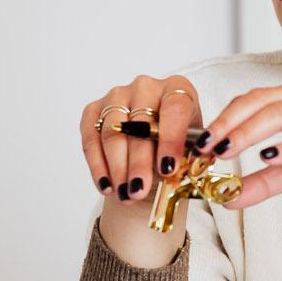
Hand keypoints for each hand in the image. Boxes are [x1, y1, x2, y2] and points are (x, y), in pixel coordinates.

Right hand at [78, 74, 202, 216]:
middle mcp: (146, 87)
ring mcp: (117, 96)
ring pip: (113, 132)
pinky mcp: (94, 110)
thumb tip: (187, 166)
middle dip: (139, 163)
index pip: (175, 108)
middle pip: (140, 124)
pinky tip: (107, 186)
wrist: (152, 150)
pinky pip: (91, 139)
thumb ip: (190, 157)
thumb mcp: (190, 151)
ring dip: (118, 168)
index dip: (171, 139)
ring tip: (125, 194)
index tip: (168, 168)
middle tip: (139, 190)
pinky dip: (98, 166)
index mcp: (177, 89)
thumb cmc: (175, 147)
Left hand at [200, 79, 281, 213]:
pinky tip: (269, 158)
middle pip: (260, 101)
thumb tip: (226, 199)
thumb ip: (264, 182)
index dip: (222, 119)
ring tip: (226, 150)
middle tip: (205, 147)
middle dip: (228, 122)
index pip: (250, 100)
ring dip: (249, 130)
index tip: (200, 144)